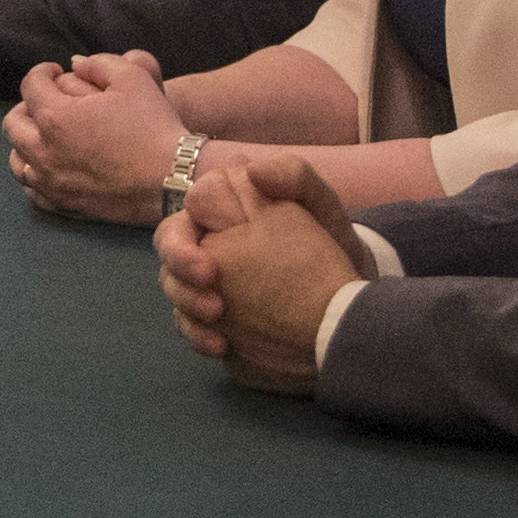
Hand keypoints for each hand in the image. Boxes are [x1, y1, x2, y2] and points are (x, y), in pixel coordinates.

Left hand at [4, 51, 183, 222]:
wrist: (175, 179)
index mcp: (55, 118)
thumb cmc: (155, 126)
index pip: (30, 86)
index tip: (56, 71)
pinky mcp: (66, 204)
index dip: (42, 72)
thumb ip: (98, 63)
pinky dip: (36, 174)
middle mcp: (44, 152)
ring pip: (17, 160)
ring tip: (46, 134)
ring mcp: (53, 182)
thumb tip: (75, 63)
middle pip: (13, 124)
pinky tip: (52, 165)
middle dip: (28, 105)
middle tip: (48, 100)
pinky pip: (33, 190)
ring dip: (26, 141)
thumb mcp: (132, 78)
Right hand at [153, 156, 359, 393]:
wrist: (349, 295)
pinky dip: (197, 336)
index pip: (188, 212)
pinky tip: (220, 346)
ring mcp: (206, 278)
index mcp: (226, 208)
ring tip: (218, 319)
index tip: (211, 267)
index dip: (187, 238)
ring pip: (173, 286)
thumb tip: (252, 171)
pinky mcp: (213, 312)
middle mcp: (208, 239)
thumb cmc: (330, 242)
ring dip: (187, 304)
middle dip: (179, 270)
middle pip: (169, 247)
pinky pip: (188, 323)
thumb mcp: (321, 205)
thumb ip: (294, 175)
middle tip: (209, 291)